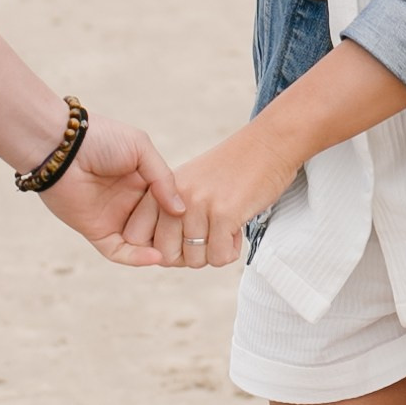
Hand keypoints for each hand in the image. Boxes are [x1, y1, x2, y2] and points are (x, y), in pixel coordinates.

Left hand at [38, 113, 185, 268]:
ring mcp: (114, 218)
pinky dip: (137, 258)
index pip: (169, 205)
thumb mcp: (140, 148)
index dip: (185, 216)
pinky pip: (120, 251)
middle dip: (176, 239)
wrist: (60, 145)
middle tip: (196, 247)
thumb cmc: (100, 139)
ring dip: (160, 252)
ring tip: (180, 257)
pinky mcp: (97, 231)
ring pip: (142, 244)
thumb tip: (181, 209)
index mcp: (143, 181)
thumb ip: (163, 177)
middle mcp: (130, 202)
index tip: (204, 224)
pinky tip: (156, 256)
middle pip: (159, 228)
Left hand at [155, 117, 313, 269]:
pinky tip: (237, 229)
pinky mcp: (224, 213)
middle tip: (208, 239)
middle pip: (168, 255)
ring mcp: (198, 205)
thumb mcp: (187, 182)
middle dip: (189, 256)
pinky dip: (231, 251)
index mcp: (158, 188)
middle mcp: (173, 196)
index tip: (183, 240)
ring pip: (196, 260)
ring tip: (225, 230)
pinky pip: (219, 256)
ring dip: (214, 253)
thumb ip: (167, 210)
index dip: (162, 248)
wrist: (267, 144)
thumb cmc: (229, 169)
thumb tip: (162, 257)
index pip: (138, 238)